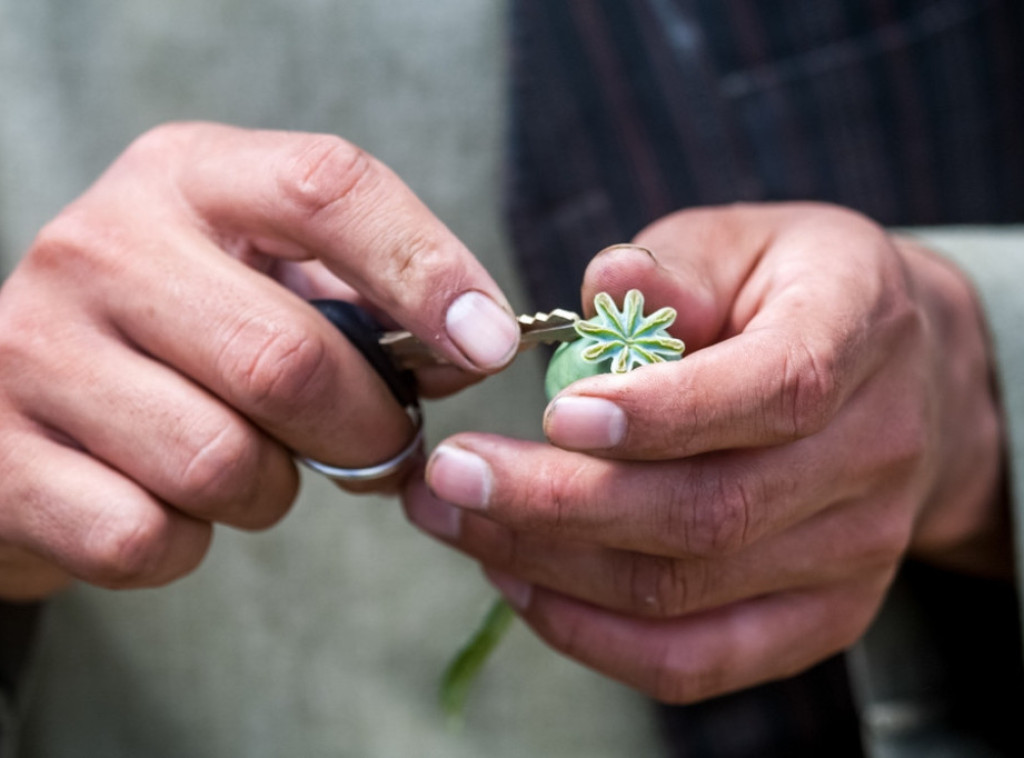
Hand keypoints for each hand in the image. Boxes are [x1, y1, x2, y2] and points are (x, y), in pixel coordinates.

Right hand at [0, 122, 519, 599]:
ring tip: (250, 462)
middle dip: (366, 429)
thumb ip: (367, 301)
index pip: (328, 188)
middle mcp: (98, 246)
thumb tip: (473, 349)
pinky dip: (189, 541)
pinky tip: (169, 502)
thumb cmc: (178, 330)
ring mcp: (32, 351)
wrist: (15, 388)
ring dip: (271, 489)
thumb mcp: (262, 275)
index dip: (426, 267)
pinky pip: (149, 537)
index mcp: (186, 179)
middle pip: (288, 359)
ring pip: (223, 464)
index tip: (487, 343)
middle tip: (379, 446)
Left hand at [404, 202, 1007, 702]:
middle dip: (557, 502)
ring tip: (460, 521)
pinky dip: (594, 637)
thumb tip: (609, 284)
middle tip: (451, 475)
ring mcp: (855, 553)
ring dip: (552, 566)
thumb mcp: (738, 242)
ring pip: (686, 593)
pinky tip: (520, 586)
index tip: (553, 416)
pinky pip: (697, 661)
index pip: (775, 390)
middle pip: (710, 512)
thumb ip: (673, 265)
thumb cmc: (788, 293)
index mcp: (859, 333)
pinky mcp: (820, 618)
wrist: (892, 375)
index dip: (663, 413)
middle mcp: (874, 456)